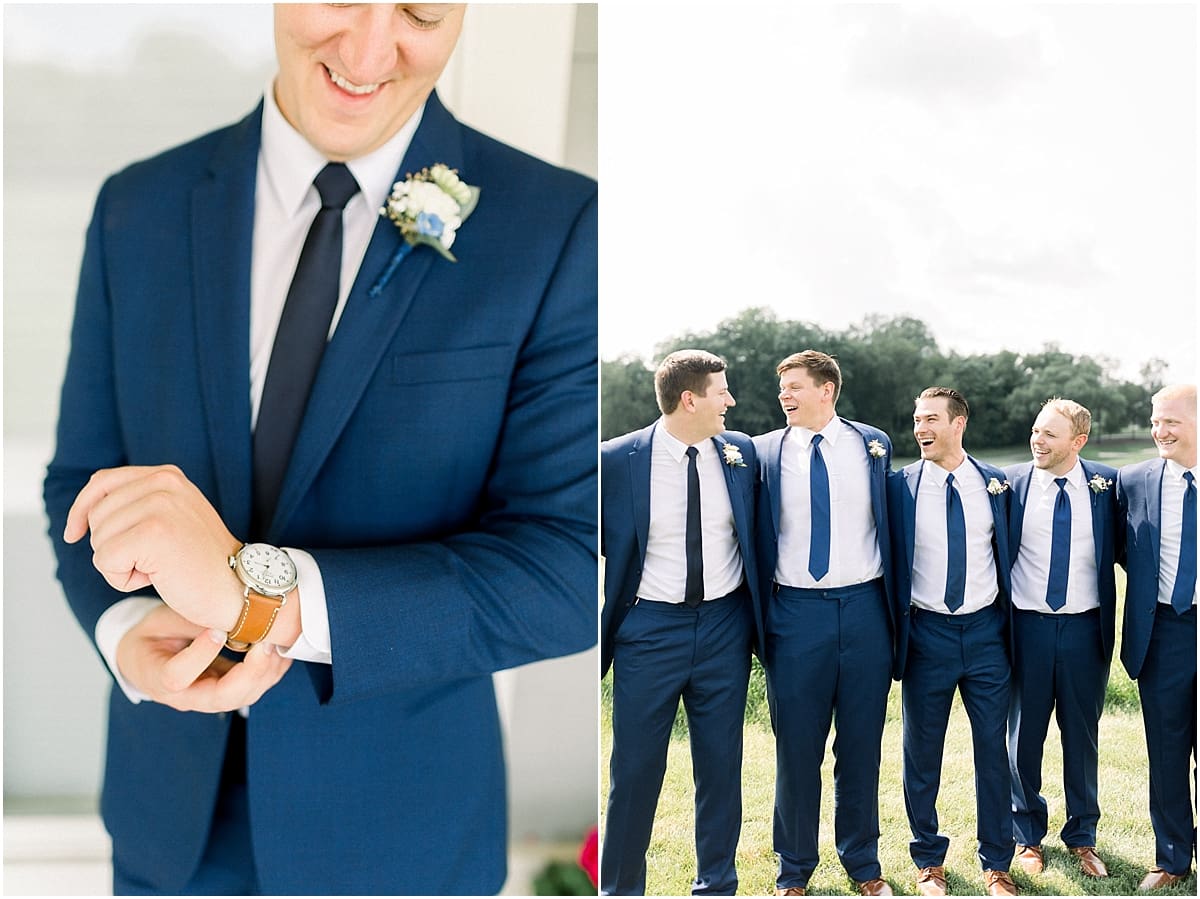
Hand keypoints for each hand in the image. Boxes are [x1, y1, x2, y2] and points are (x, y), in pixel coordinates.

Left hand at [64, 465, 243, 631]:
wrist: (239, 588)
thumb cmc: (203, 563)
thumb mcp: (174, 518)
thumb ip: (139, 504)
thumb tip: (85, 512)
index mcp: (167, 476)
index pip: (102, 482)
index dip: (81, 510)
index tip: (74, 534)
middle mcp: (163, 483)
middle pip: (96, 515)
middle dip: (111, 546)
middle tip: (152, 560)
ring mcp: (160, 506)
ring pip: (98, 540)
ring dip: (119, 565)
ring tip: (158, 568)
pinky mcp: (153, 533)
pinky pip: (105, 561)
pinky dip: (122, 579)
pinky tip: (155, 578)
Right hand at [116, 604, 291, 711]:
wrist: (148, 658)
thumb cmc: (151, 637)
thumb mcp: (160, 622)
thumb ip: (188, 621)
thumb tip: (223, 611)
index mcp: (158, 679)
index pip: (177, 678)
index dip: (200, 656)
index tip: (217, 631)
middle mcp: (187, 696)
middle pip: (221, 697)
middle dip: (250, 673)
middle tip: (264, 644)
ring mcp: (210, 697)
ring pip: (242, 696)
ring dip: (266, 672)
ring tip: (276, 643)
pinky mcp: (228, 690)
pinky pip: (253, 688)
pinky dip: (271, 671)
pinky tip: (282, 650)